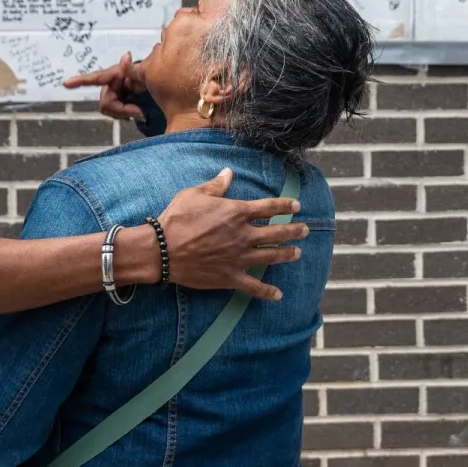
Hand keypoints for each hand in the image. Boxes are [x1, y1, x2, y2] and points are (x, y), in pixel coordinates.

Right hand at [64, 51, 147, 120]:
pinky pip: (115, 113)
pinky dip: (125, 115)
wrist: (154, 84)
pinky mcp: (117, 102)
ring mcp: (112, 94)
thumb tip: (126, 55)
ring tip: (140, 112)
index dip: (80, 80)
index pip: (96, 78)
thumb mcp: (143, 73)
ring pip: (109, 110)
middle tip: (141, 113)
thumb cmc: (148, 76)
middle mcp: (110, 84)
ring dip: (124, 113)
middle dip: (122, 110)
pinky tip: (136, 113)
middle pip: (106, 104)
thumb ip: (132, 68)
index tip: (66, 84)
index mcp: (115, 74)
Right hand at [158, 169, 306, 300]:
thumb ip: (216, 185)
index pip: (269, 207)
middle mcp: (243, 235)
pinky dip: (267, 291)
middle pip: (277, 232)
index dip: (285, 205)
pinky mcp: (230, 277)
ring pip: (271, 256)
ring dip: (287, 254)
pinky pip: (254, 286)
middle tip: (305, 230)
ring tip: (297, 253)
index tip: (297, 205)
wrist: (162, 250)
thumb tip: (228, 172)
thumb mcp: (195, 194)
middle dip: (294, 230)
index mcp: (236, 212)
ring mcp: (239, 257)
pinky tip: (278, 294)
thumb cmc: (177, 219)